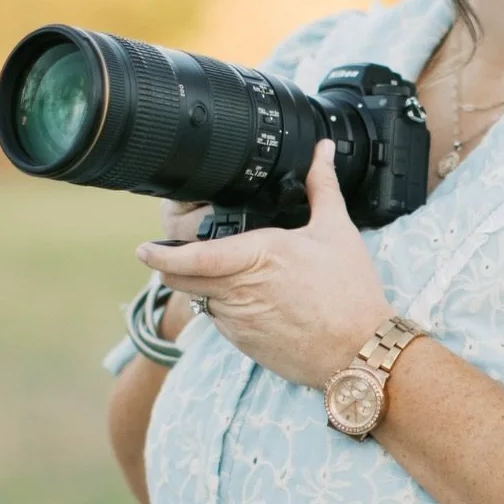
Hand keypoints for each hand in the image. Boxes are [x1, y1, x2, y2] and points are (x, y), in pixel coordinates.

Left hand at [134, 140, 394, 388]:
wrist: (360, 351)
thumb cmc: (350, 292)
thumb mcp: (336, 230)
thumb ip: (321, 186)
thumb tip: (321, 152)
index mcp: (257, 256)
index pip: (191, 258)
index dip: (160, 255)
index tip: (144, 248)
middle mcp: (239, 291)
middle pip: (182, 280)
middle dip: (173, 267)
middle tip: (173, 254)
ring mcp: (238, 322)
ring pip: (200, 300)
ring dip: (203, 287)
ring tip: (228, 275)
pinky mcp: (244, 345)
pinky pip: (220, 322)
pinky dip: (225, 308)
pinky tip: (253, 300)